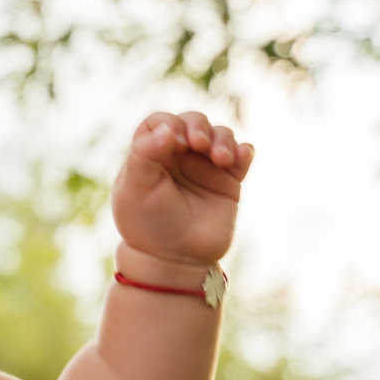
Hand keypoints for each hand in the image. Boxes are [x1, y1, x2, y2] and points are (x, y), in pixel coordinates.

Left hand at [111, 111, 253, 267]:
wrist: (175, 258)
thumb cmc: (148, 223)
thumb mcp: (135, 188)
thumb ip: (144, 154)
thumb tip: (167, 127)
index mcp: (151, 153)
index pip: (160, 122)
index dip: (169, 123)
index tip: (174, 140)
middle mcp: (179, 156)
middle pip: (193, 121)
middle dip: (198, 126)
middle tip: (198, 144)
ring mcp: (205, 167)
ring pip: (220, 134)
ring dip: (223, 138)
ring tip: (220, 159)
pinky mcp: (229, 181)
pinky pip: (243, 154)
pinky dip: (244, 150)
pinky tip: (239, 158)